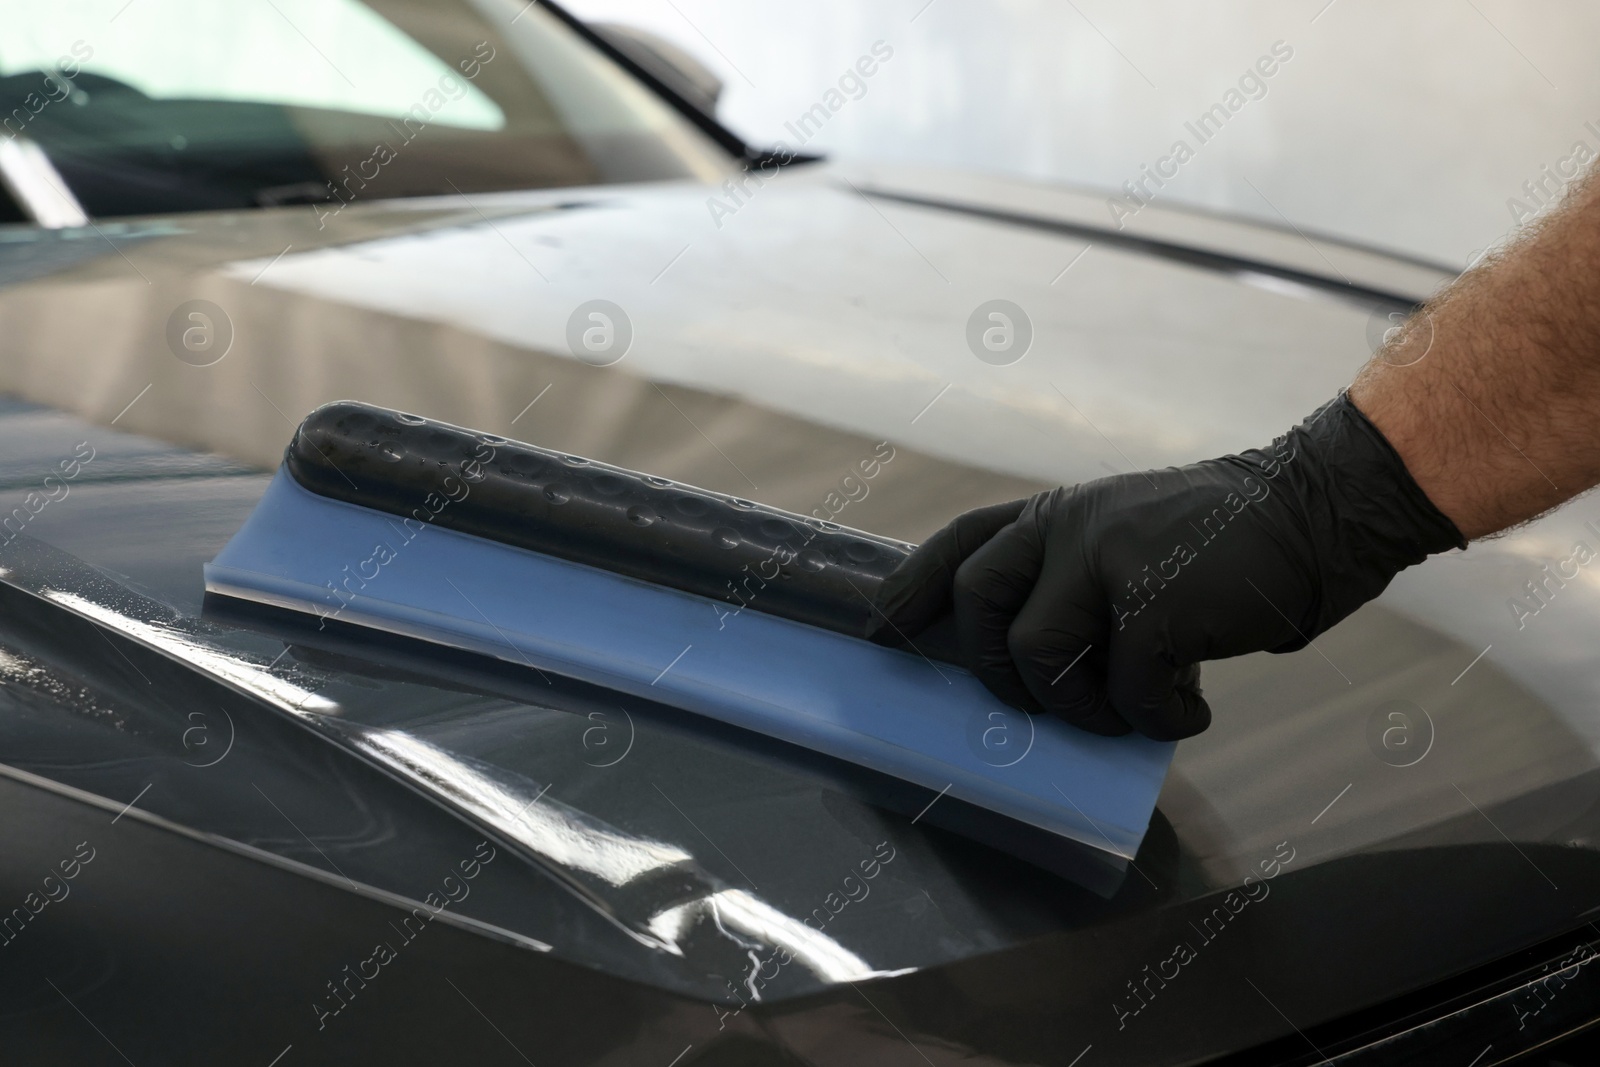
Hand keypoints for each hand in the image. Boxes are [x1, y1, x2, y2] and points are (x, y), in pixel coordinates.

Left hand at [865, 395, 1463, 739]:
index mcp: (1061, 513)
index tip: (882, 628)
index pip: (963, 540)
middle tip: (1043, 704)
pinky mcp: (1157, 602)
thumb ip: (1078, 577)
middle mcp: (1072, 525)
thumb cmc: (1226, 543)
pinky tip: (1194, 709)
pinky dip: (1161, 718)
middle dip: (996, 670)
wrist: (1320, 509)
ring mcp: (1110, 558)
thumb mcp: (1133, 535)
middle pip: (979, 601)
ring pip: (1041, 657)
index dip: (912, 586)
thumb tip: (1032, 663)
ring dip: (1082, 707)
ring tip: (1132, 708)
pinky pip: (1127, 691)